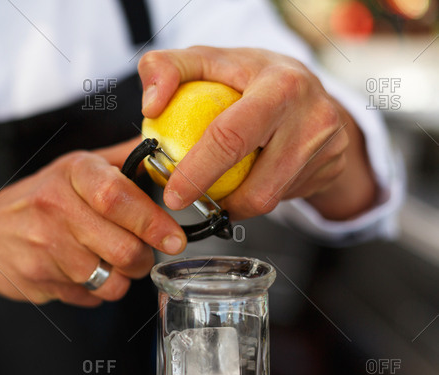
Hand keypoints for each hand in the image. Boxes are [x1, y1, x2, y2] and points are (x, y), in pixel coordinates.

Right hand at [0, 138, 185, 306]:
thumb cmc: (42, 200)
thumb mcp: (77, 168)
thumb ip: (123, 161)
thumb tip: (171, 150)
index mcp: (73, 171)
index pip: (118, 196)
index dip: (152, 221)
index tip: (175, 238)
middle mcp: (54, 205)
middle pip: (122, 248)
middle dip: (143, 259)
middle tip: (143, 255)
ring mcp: (43, 244)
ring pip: (110, 280)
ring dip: (121, 278)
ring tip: (109, 263)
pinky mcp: (37, 277)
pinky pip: (90, 297)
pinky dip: (96, 292)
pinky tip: (82, 273)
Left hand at [138, 46, 376, 220]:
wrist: (306, 86)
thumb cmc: (247, 75)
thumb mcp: (205, 60)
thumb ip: (165, 69)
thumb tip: (151, 106)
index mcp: (281, 86)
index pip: (232, 138)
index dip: (197, 172)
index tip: (172, 194)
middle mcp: (314, 118)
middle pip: (259, 188)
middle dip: (218, 203)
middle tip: (187, 201)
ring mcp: (330, 148)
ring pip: (270, 201)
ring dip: (235, 203)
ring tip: (216, 186)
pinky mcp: (333, 168)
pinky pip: (284, 199)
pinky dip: (257, 196)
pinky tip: (247, 178)